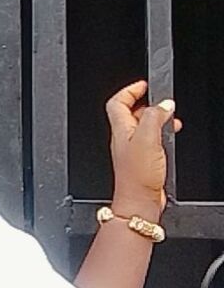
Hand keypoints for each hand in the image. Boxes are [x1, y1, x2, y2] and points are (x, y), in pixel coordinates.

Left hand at [105, 80, 182, 222]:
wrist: (140, 202)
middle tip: (160, 101)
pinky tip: (169, 138)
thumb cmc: (137, 176)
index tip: (143, 85)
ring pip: (143, 126)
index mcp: (121, 129)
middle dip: (146, 103)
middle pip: (130, 112)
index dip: (129, 90)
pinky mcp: (143, 160)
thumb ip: (154, 117)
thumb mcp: (147, 139)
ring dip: (156, 119)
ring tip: (169, 118)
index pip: (117, 102)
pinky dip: (161, 134)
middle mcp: (124, 138)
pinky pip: (151, 140)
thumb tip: (164, 104)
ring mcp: (133, 150)